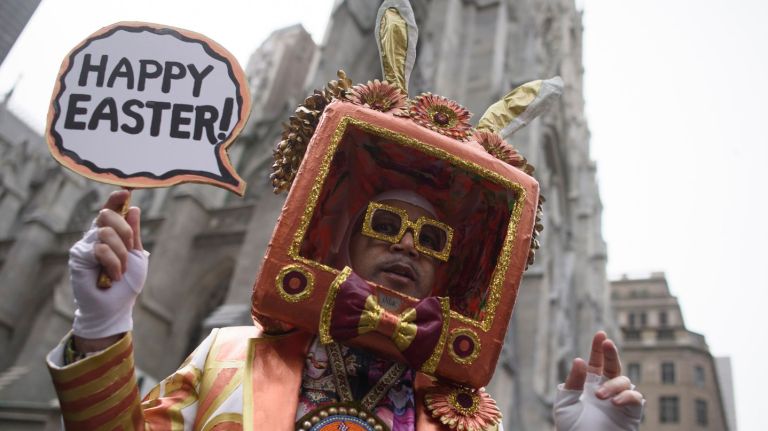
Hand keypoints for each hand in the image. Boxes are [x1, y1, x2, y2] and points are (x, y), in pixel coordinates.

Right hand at [70, 190, 147, 350]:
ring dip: (120, 254)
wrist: (114, 307)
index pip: (110, 210)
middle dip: (125, 232)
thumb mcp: (136, 255)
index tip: (125, 190)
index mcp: (110, 233)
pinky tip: (112, 276)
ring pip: (105, 232)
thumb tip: (134, 208)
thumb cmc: (126, 283)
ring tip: (120, 271)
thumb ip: (134, 233)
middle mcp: (95, 235)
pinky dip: (113, 263)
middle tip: (128, 252)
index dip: (115, 198)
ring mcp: (85, 244)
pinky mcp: (78, 256)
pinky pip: (100, 249)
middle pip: (107, 214)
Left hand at [553, 331, 643, 430]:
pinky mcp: (630, 413)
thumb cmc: (571, 427)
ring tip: (599, 396)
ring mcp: (619, 400)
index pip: (596, 362)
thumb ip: (573, 382)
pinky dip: (626, 396)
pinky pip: (636, 398)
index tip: (600, 334)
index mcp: (590, 384)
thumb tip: (580, 360)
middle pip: (613, 366)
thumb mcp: (566, 402)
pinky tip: (613, 402)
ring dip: (612, 385)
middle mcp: (606, 389)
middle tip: (607, 343)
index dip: (598, 348)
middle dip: (611, 353)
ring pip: (624, 381)